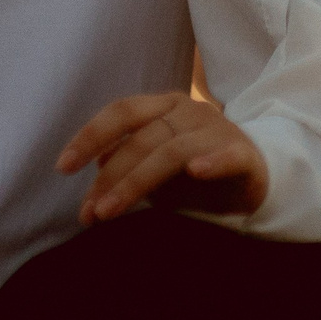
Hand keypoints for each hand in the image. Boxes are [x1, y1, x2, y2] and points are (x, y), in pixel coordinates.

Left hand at [56, 92, 268, 225]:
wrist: (256, 175)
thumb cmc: (198, 169)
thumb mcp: (155, 168)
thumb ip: (126, 165)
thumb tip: (94, 171)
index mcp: (164, 107)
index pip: (121, 112)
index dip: (90, 135)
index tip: (63, 167)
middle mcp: (189, 111)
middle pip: (142, 138)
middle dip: (110, 177)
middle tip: (89, 212)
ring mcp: (218, 130)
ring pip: (172, 151)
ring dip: (137, 182)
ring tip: (111, 211)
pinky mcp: (245, 154)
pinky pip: (227, 155)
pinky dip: (212, 161)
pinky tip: (195, 171)